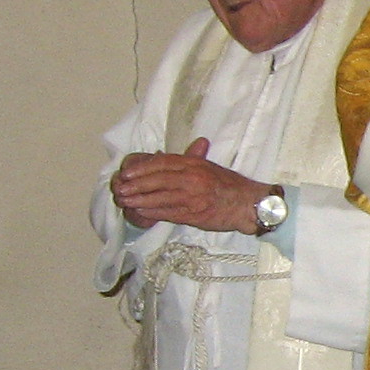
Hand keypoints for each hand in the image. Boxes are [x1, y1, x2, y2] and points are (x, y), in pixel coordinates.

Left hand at [111, 138, 271, 234]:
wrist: (249, 204)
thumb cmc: (230, 186)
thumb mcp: (209, 166)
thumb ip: (187, 160)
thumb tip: (164, 155)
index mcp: (194, 164)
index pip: (162, 162)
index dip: (141, 168)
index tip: (127, 172)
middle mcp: (192, 177)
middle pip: (157, 179)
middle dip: (136, 184)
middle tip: (120, 188)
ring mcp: (192, 196)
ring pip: (159, 197)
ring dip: (139, 200)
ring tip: (124, 201)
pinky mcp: (193, 214)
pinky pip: (168, 212)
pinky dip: (152, 212)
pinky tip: (140, 212)